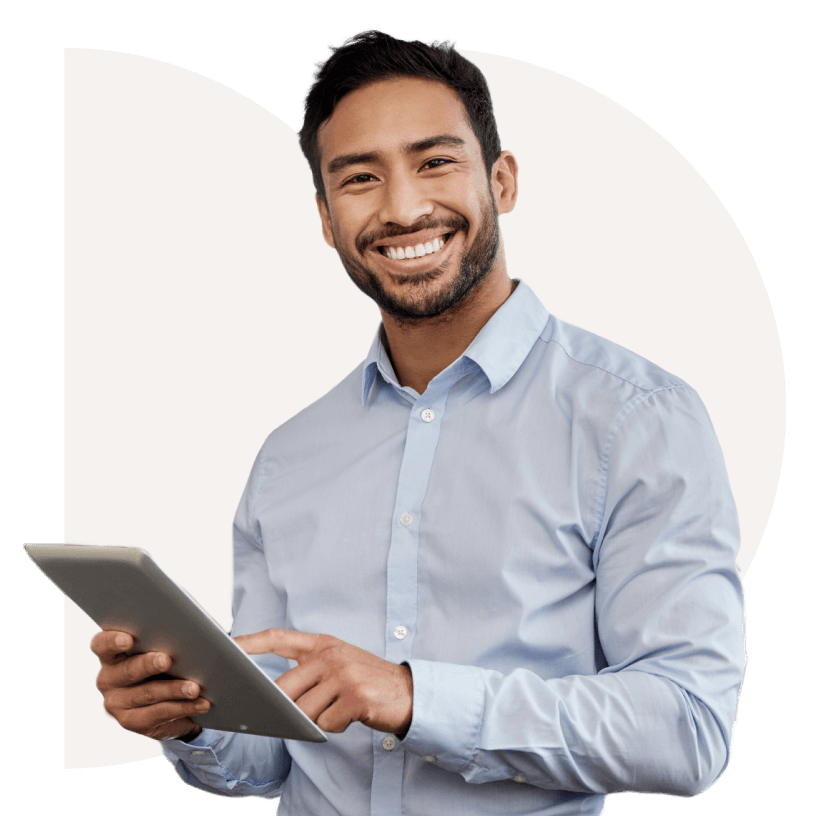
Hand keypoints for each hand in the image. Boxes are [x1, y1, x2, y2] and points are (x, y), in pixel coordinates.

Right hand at [91, 630, 210, 741]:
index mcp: (113, 653)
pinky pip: (159, 714)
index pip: (101, 644)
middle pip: (126, 670)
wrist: (173, 697)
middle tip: (167, 660)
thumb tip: (202, 631)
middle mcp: (109, 678)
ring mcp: (118, 702)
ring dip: (173, 690)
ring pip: (147, 694)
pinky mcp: (132, 722)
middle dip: (148, 664)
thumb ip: (172, 635)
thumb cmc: (169, 660)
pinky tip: (200, 702)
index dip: (112, 641)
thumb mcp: (168, 645)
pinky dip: (183, 707)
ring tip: (194, 687)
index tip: (129, 639)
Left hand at [234, 629, 412, 735]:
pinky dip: (334, 727)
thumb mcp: (339, 664)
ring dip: (316, 719)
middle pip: (285, 687)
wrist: (409, 692)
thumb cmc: (367, 681)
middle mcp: (331, 655)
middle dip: (283, 707)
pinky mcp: (355, 697)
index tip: (227, 646)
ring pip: (304, 710)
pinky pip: (326, 724)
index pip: (278, 638)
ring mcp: (344, 675)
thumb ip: (309, 672)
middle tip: (287, 715)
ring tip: (338, 709)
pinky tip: (351, 716)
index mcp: (323, 644)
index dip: (251, 642)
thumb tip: (273, 696)